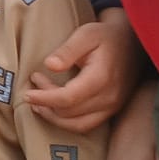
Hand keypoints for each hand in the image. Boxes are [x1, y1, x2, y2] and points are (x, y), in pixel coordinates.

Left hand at [25, 7, 143, 132]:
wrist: (131, 42)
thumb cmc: (105, 36)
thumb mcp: (85, 34)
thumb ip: (67, 50)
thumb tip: (49, 65)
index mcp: (101, 78)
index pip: (67, 98)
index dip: (44, 98)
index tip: (27, 93)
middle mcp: (109, 97)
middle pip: (69, 112)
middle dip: (45, 102)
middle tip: (34, 84)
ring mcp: (112, 106)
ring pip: (76, 124)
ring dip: (53, 117)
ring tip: (37, 103)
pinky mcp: (111, 110)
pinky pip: (86, 125)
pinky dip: (66, 121)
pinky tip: (53, 109)